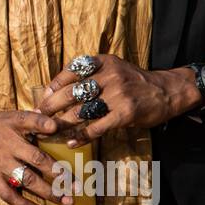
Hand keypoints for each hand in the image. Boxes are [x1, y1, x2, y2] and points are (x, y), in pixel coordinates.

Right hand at [0, 110, 78, 204]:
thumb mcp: (8, 117)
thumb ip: (31, 120)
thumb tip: (55, 123)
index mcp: (14, 128)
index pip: (34, 127)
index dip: (48, 128)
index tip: (63, 138)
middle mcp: (8, 147)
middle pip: (38, 161)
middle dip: (59, 174)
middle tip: (77, 186)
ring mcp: (0, 164)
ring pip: (27, 181)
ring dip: (48, 193)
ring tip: (65, 201)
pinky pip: (10, 195)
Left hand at [36, 54, 198, 145]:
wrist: (166, 91)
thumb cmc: (133, 82)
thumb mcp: (112, 68)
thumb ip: (90, 74)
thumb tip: (57, 88)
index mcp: (102, 62)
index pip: (71, 71)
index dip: (54, 86)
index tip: (43, 98)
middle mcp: (108, 76)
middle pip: (71, 92)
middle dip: (51, 106)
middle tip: (38, 116)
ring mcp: (117, 94)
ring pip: (81, 111)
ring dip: (62, 123)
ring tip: (49, 132)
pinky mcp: (125, 112)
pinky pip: (97, 126)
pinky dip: (82, 136)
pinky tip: (71, 141)